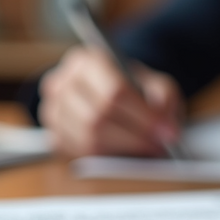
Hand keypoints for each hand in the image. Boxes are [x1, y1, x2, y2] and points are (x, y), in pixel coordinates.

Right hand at [38, 46, 183, 156]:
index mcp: (87, 60)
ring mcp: (53, 109)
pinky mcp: (54, 135)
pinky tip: (124, 154)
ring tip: (145, 151)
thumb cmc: (133, 89)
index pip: (114, 91)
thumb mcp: (155, 84)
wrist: (110, 95)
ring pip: (87, 138)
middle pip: (98, 117)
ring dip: (121, 150)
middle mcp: (63, 82)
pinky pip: (79, 153)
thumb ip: (165, 100)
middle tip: (158, 146)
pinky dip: (105, 159)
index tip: (166, 132)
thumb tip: (167, 130)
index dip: (143, 116)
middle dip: (133, 137)